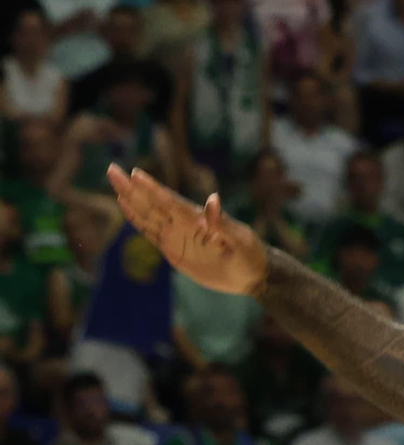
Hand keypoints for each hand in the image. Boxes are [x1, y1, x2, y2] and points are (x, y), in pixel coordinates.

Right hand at [106, 165, 268, 297]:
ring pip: (147, 215)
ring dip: (131, 200)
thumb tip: (213, 200)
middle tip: (112, 170)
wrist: (251, 274)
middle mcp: (183, 224)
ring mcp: (176, 235)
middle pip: (152, 203)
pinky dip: (137, 220)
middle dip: (132, 188)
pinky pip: (150, 232)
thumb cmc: (249, 255)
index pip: (169, 201)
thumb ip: (223, 223)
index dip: (152, 189)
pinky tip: (126, 207)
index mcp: (196, 220)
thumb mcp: (239, 240)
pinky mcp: (173, 249)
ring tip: (116, 185)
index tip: (135, 174)